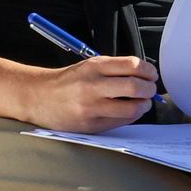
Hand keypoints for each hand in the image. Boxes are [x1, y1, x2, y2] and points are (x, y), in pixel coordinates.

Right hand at [21, 55, 158, 132]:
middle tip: (151, 90)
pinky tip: (128, 111)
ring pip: (131, 109)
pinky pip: (120, 122)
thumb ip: (116, 69)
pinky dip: (130, 117)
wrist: (39, 97)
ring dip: (143, 106)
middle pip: (135, 87)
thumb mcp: (91, 65)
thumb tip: (146, 76)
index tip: (152, 75)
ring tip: (143, 103)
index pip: (133, 65)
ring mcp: (90, 108)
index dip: (149, 71)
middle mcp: (92, 86)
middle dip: (150, 89)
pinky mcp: (89, 125)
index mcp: (94, 66)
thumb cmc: (70, 81)